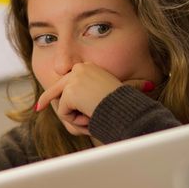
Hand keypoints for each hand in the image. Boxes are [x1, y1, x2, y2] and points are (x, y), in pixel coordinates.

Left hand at [36, 63, 155, 137]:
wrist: (125, 109)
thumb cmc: (127, 104)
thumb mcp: (119, 94)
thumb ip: (120, 90)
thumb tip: (151, 84)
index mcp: (90, 68)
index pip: (68, 79)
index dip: (55, 92)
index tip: (43, 101)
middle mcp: (80, 68)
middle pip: (57, 88)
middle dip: (47, 99)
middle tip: (37, 108)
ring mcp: (74, 78)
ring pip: (64, 104)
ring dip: (76, 117)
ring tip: (93, 115)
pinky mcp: (70, 90)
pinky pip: (65, 112)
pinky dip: (76, 119)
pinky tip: (89, 115)